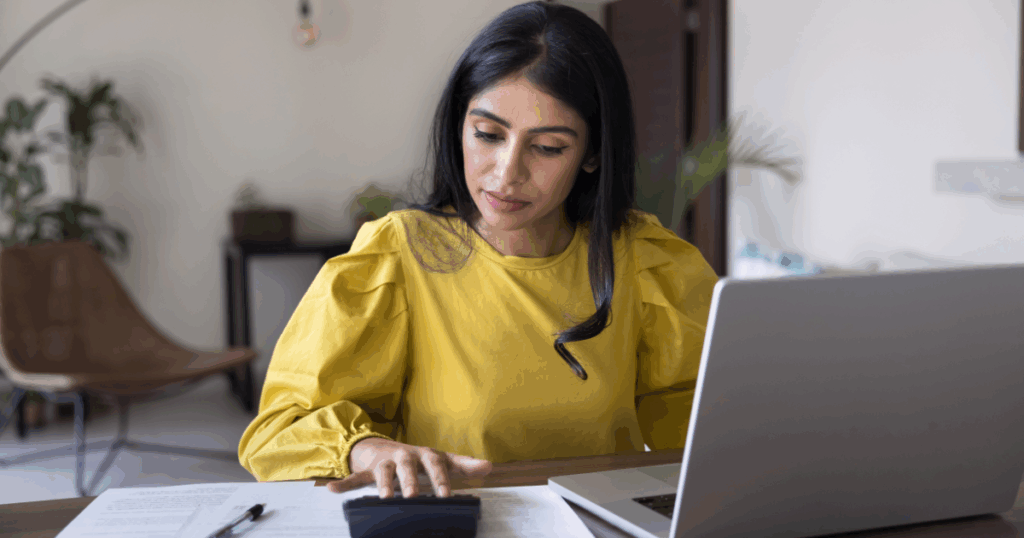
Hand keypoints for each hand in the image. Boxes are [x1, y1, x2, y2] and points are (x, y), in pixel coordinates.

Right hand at [326, 437, 491, 497]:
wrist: (383, 448)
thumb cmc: (417, 459)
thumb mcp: (441, 460)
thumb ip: (464, 464)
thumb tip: (490, 466)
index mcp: (424, 455)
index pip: (436, 464)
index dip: (441, 479)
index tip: (447, 495)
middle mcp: (405, 456)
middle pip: (408, 466)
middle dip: (411, 480)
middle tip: (413, 495)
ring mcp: (384, 463)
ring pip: (382, 472)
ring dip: (384, 483)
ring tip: (385, 497)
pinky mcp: (366, 471)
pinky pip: (353, 478)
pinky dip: (342, 484)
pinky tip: (332, 490)